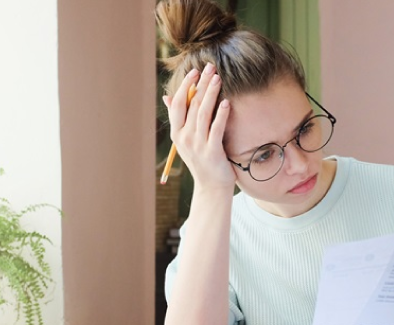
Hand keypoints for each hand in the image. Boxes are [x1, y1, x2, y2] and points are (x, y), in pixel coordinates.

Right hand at [164, 62, 234, 192]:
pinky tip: (226, 102)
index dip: (186, 86)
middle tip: (210, 68)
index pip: (178, 104)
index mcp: (177, 133)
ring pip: (203, 114)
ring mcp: (198, 145)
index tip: (195, 71)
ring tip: (218, 79)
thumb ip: (178, 118)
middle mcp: (184, 137)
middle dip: (201, 84)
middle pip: (191, 105)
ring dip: (211, 94)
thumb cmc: (202, 160)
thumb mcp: (186, 140)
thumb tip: (167, 97)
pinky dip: (221, 114)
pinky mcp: (212, 152)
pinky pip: (216, 129)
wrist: (211, 186)